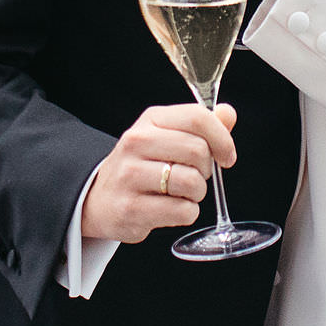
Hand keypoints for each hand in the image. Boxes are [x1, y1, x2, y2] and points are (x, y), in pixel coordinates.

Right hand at [81, 103, 237, 243]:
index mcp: (150, 120)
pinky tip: (170, 208)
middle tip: (194, 176)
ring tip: (181, 193)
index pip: (198, 118)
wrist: (97, 198)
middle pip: (199, 152)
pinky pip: (183, 211)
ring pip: (192, 182)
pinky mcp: (131, 208)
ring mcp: (130, 176)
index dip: (222, 139)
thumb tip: (227, 113)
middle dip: (206, 170)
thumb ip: (199, 126)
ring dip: (197, 193)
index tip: (227, 156)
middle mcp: (136, 143)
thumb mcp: (166, 136)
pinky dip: (186, 213)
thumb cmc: (140, 165)